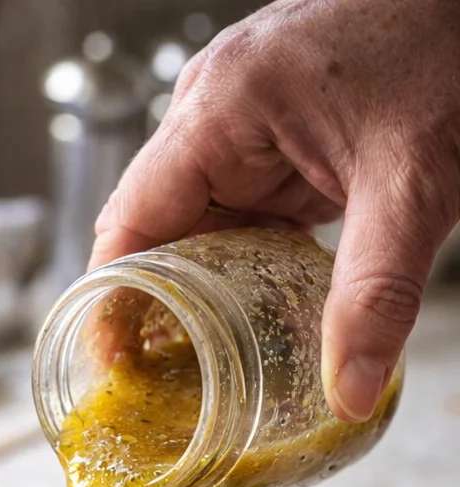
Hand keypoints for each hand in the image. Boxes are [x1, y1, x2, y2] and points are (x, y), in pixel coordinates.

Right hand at [90, 0, 459, 423]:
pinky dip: (238, 266)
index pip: (129, 222)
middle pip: (155, 230)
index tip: (113, 370)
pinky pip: (237, 213)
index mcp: (221, 106)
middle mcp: (216, 107)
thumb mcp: (411, 185)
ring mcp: (242, 119)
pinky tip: (248, 315)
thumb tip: (349, 391)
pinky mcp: (276, 135)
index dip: (112, 302)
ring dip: (198, 293)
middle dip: (156, 310)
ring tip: (198, 371)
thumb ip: (376, 295)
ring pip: (196, 227)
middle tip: (161, 391)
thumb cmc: (447, 45)